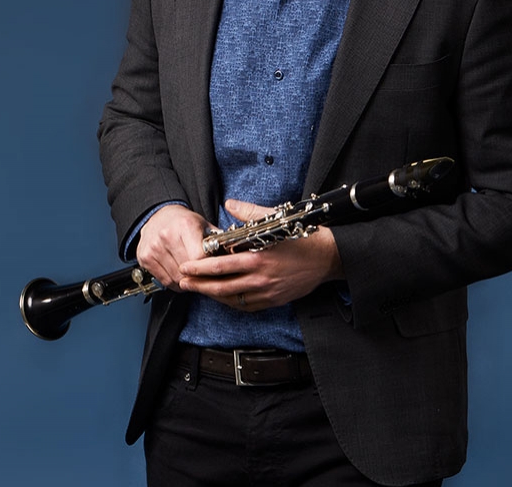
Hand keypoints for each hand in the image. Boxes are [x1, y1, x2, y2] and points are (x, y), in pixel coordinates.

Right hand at [136, 204, 210, 290]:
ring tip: (192, 276)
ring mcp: (154, 248)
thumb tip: (235, 257)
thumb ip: (218, 241)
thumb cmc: (184, 222)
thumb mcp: (204, 225)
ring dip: (186, 282)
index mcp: (185, 225)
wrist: (159, 215)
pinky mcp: (144, 258)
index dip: (208, 267)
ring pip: (176, 279)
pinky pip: (164, 281)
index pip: (199, 257)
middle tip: (205, 276)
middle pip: (187, 270)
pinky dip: (174, 283)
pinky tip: (180, 276)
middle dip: (199, 276)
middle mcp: (166, 235)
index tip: (213, 269)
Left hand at [178, 199, 343, 311]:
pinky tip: (222, 297)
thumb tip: (229, 204)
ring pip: (232, 299)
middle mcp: (261, 277)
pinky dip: (231, 303)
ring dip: (212, 295)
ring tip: (198, 290)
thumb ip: (249, 213)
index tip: (185, 266)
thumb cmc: (302, 237)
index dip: (200, 268)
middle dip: (199, 285)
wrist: (328, 258)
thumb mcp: (275, 219)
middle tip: (183, 282)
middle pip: (221, 286)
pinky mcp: (274, 300)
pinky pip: (247, 306)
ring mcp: (267, 292)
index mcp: (258, 257)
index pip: (221, 266)